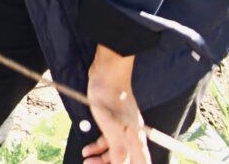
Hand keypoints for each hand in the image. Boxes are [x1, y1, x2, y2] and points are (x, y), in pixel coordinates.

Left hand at [81, 48, 146, 162]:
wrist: (107, 74)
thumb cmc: (111, 99)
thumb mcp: (112, 129)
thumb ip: (118, 151)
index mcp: (137, 140)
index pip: (141, 163)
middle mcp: (134, 136)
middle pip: (127, 159)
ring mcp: (124, 128)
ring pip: (116, 151)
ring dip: (102, 158)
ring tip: (86, 160)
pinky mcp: (114, 121)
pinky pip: (109, 139)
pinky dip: (99, 146)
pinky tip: (87, 149)